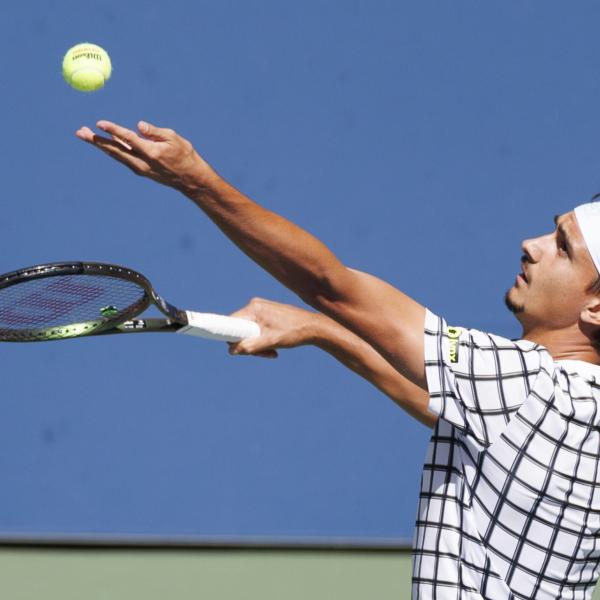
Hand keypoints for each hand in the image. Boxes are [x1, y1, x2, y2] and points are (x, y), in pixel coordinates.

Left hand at [75, 120, 214, 193]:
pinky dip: (115, 149)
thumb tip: (138, 126)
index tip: (99, 123)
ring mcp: (141, 169)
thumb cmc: (186, 156)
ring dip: (101, 145)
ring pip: (117, 155)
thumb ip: (155, 131)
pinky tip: (108, 142)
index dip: (113, 130)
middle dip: (97, 141)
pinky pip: (124, 158)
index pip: (128, 139)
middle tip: (80, 132)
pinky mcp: (141, 170)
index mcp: (151, 153)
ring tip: (86, 135)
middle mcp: (142, 163)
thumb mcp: (174, 138)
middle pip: (115, 150)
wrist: (192, 180)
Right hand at [228, 298, 319, 358]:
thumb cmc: (294, 332)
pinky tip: (274, 347)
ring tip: (272, 351)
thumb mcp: (270, 342)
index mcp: (254, 308)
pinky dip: (263, 340)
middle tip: (263, 353)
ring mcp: (262, 309)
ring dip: (258, 344)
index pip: (231, 323)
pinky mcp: (267, 314)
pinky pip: (257, 329)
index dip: (232, 338)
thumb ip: (250, 346)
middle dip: (249, 344)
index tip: (240, 350)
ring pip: (249, 331)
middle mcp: (255, 305)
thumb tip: (231, 350)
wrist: (314, 327)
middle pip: (240, 329)